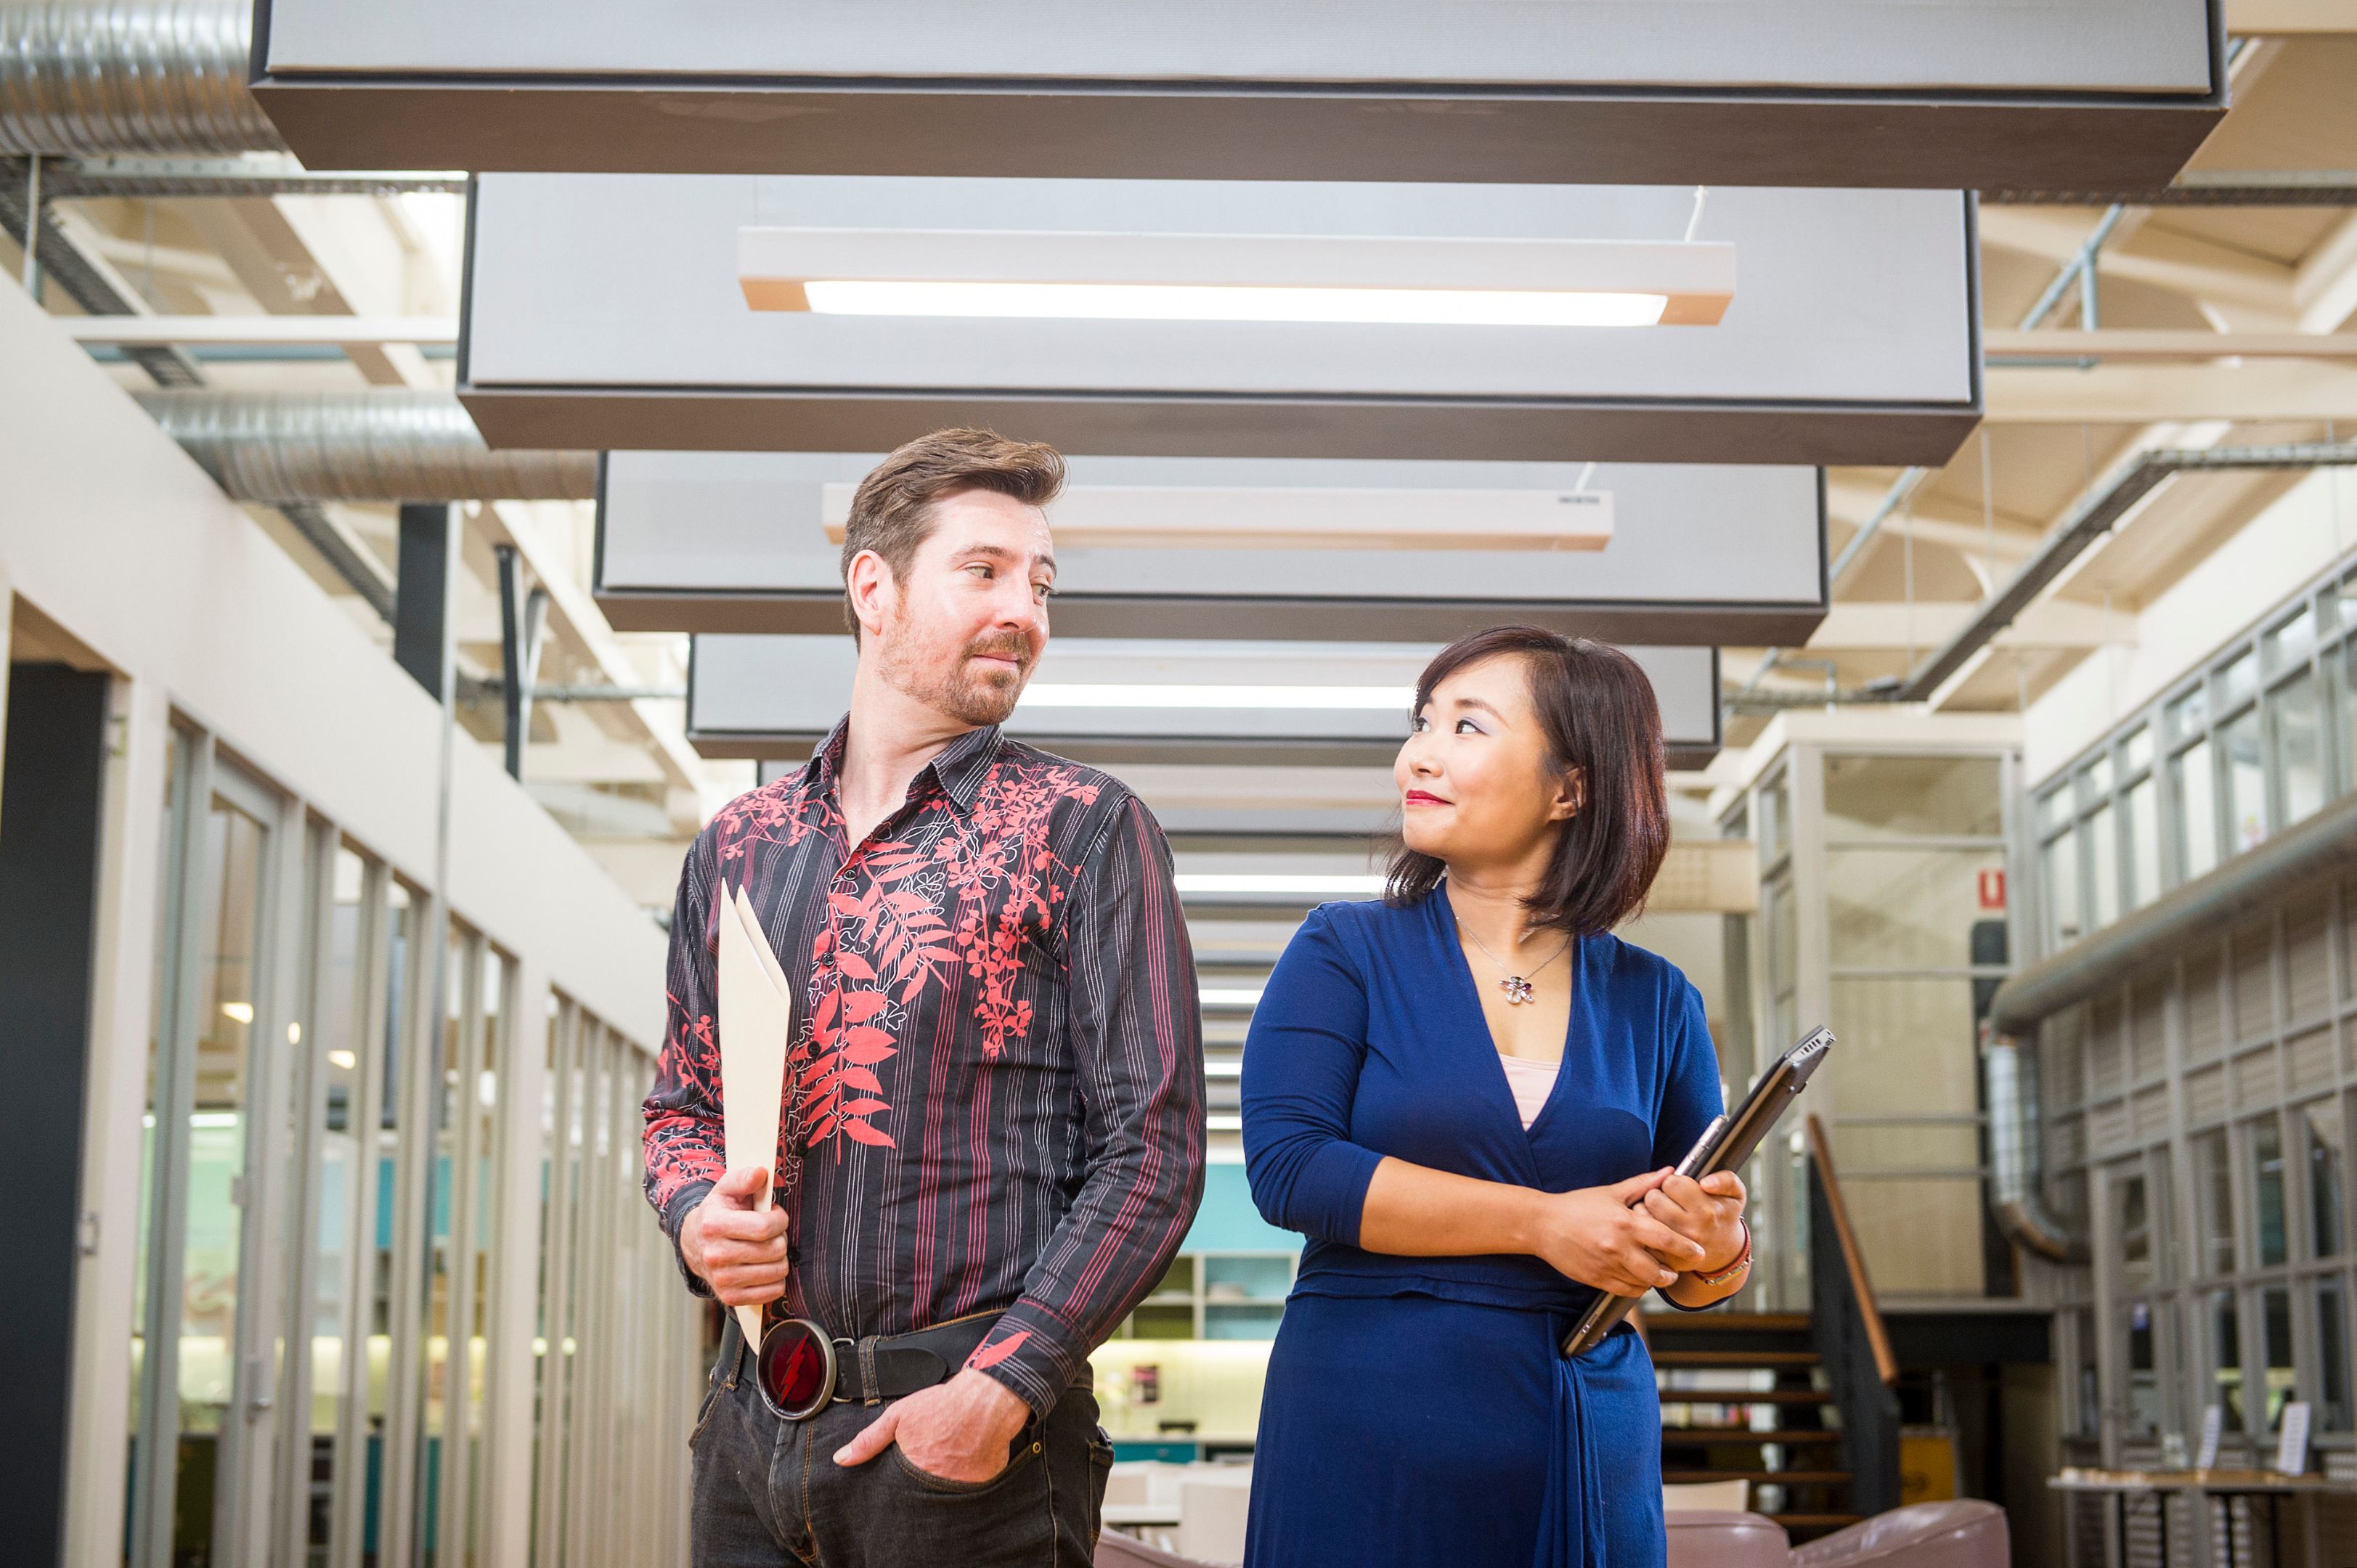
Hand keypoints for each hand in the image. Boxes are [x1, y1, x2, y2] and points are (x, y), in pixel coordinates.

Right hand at [680, 1165, 788, 1306]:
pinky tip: (765, 1267)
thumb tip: (761, 1173)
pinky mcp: (729, 1297)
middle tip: (772, 1233)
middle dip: (781, 1237)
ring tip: (768, 1249)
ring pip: (776, 1271)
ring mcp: (721, 1280)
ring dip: (780, 1258)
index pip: (763, 1228)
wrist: (695, 1243)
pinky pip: (772, 1292)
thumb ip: (744, 1178)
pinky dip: (776, 1280)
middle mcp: (715, 1255)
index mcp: (714, 1225)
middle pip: (773, 1250)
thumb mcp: (726, 1189)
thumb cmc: (718, 1213)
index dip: (780, 1219)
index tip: (777, 1215)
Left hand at [832, 1369, 1031, 1482]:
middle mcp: (937, 1485)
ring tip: (949, 1462)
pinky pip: (972, 1489)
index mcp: (914, 1471)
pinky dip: (968, 1478)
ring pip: (947, 1494)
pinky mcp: (984, 1483)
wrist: (987, 1398)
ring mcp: (962, 1488)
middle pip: (922, 1496)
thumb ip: (869, 1440)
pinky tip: (968, 1461)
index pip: (898, 1494)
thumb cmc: (943, 1405)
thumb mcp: (899, 1416)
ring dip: (945, 1482)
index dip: (899, 1489)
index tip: (904, 1478)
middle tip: (930, 1464)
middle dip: (921, 1486)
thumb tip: (841, 1460)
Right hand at [1531, 1169, 1706, 1296]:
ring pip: (1642, 1283)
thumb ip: (1643, 1184)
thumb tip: (1670, 1172)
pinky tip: (1636, 1278)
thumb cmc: (1577, 1205)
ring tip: (1657, 1274)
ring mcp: (1606, 1265)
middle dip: (1672, 1273)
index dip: (1686, 1248)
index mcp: (1625, 1222)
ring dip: (1654, 1281)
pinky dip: (1636, 1287)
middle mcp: (1618, 1246)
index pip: (1666, 1239)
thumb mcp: (1611, 1192)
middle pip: (1658, 1270)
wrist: (1542, 1224)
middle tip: (1677, 1270)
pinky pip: (1625, 1290)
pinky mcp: (1596, 1279)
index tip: (1698, 1252)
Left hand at [1643, 1169, 1747, 1275]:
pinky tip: (1657, 1227)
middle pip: (1653, 1197)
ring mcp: (1678, 1246)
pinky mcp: (1666, 1258)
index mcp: (1707, 1210)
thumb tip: (1706, 1183)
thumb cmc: (1724, 1216)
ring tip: (1662, 1211)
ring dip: (1648, 1209)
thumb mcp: (1736, 1194)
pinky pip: (1643, 1235)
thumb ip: (1726, 1180)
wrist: (1724, 1251)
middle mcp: (1691, 1229)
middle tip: (1668, 1200)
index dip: (1673, 1181)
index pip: (1671, 1182)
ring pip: (1643, 1213)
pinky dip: (1645, 1228)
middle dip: (1658, 1194)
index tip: (1679, 1188)